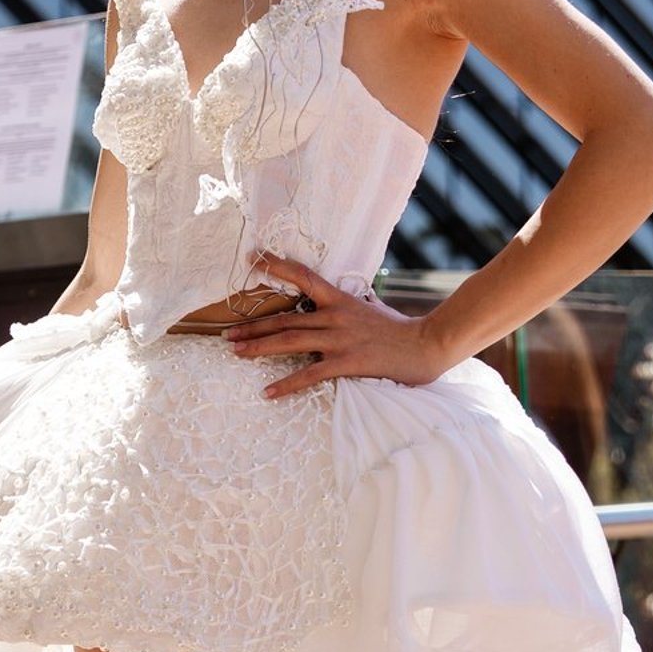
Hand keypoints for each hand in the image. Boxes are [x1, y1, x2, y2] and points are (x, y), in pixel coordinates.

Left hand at [224, 254, 446, 398]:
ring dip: (259, 348)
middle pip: (285, 318)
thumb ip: (350, 304)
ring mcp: (340, 338)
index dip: (276, 266)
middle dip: (253, 326)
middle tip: (227, 333)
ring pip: (290, 341)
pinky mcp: (347, 361)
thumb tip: (339, 301)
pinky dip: (287, 384)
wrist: (425, 345)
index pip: (303, 276)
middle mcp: (335, 315)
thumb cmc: (399, 330)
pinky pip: (310, 374)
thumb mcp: (370, 308)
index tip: (251, 258)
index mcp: (340, 299)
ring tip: (236, 353)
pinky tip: (269, 393)